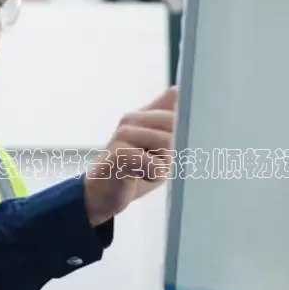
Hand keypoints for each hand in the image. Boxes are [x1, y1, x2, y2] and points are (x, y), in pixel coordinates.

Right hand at [84, 86, 177, 225]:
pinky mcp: (119, 154)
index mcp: (142, 114)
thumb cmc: (134, 171)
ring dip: (163, 164)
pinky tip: (138, 177)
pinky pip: (155, 165)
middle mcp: (131, 119)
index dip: (188, 118)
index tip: (186, 136)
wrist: (101, 195)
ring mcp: (123, 135)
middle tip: (155, 163)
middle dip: (175, 148)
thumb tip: (183, 95)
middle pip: (177, 124)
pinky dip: (153, 176)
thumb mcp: (158, 147)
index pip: (176, 99)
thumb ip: (171, 123)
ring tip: (146, 170)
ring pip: (168, 143)